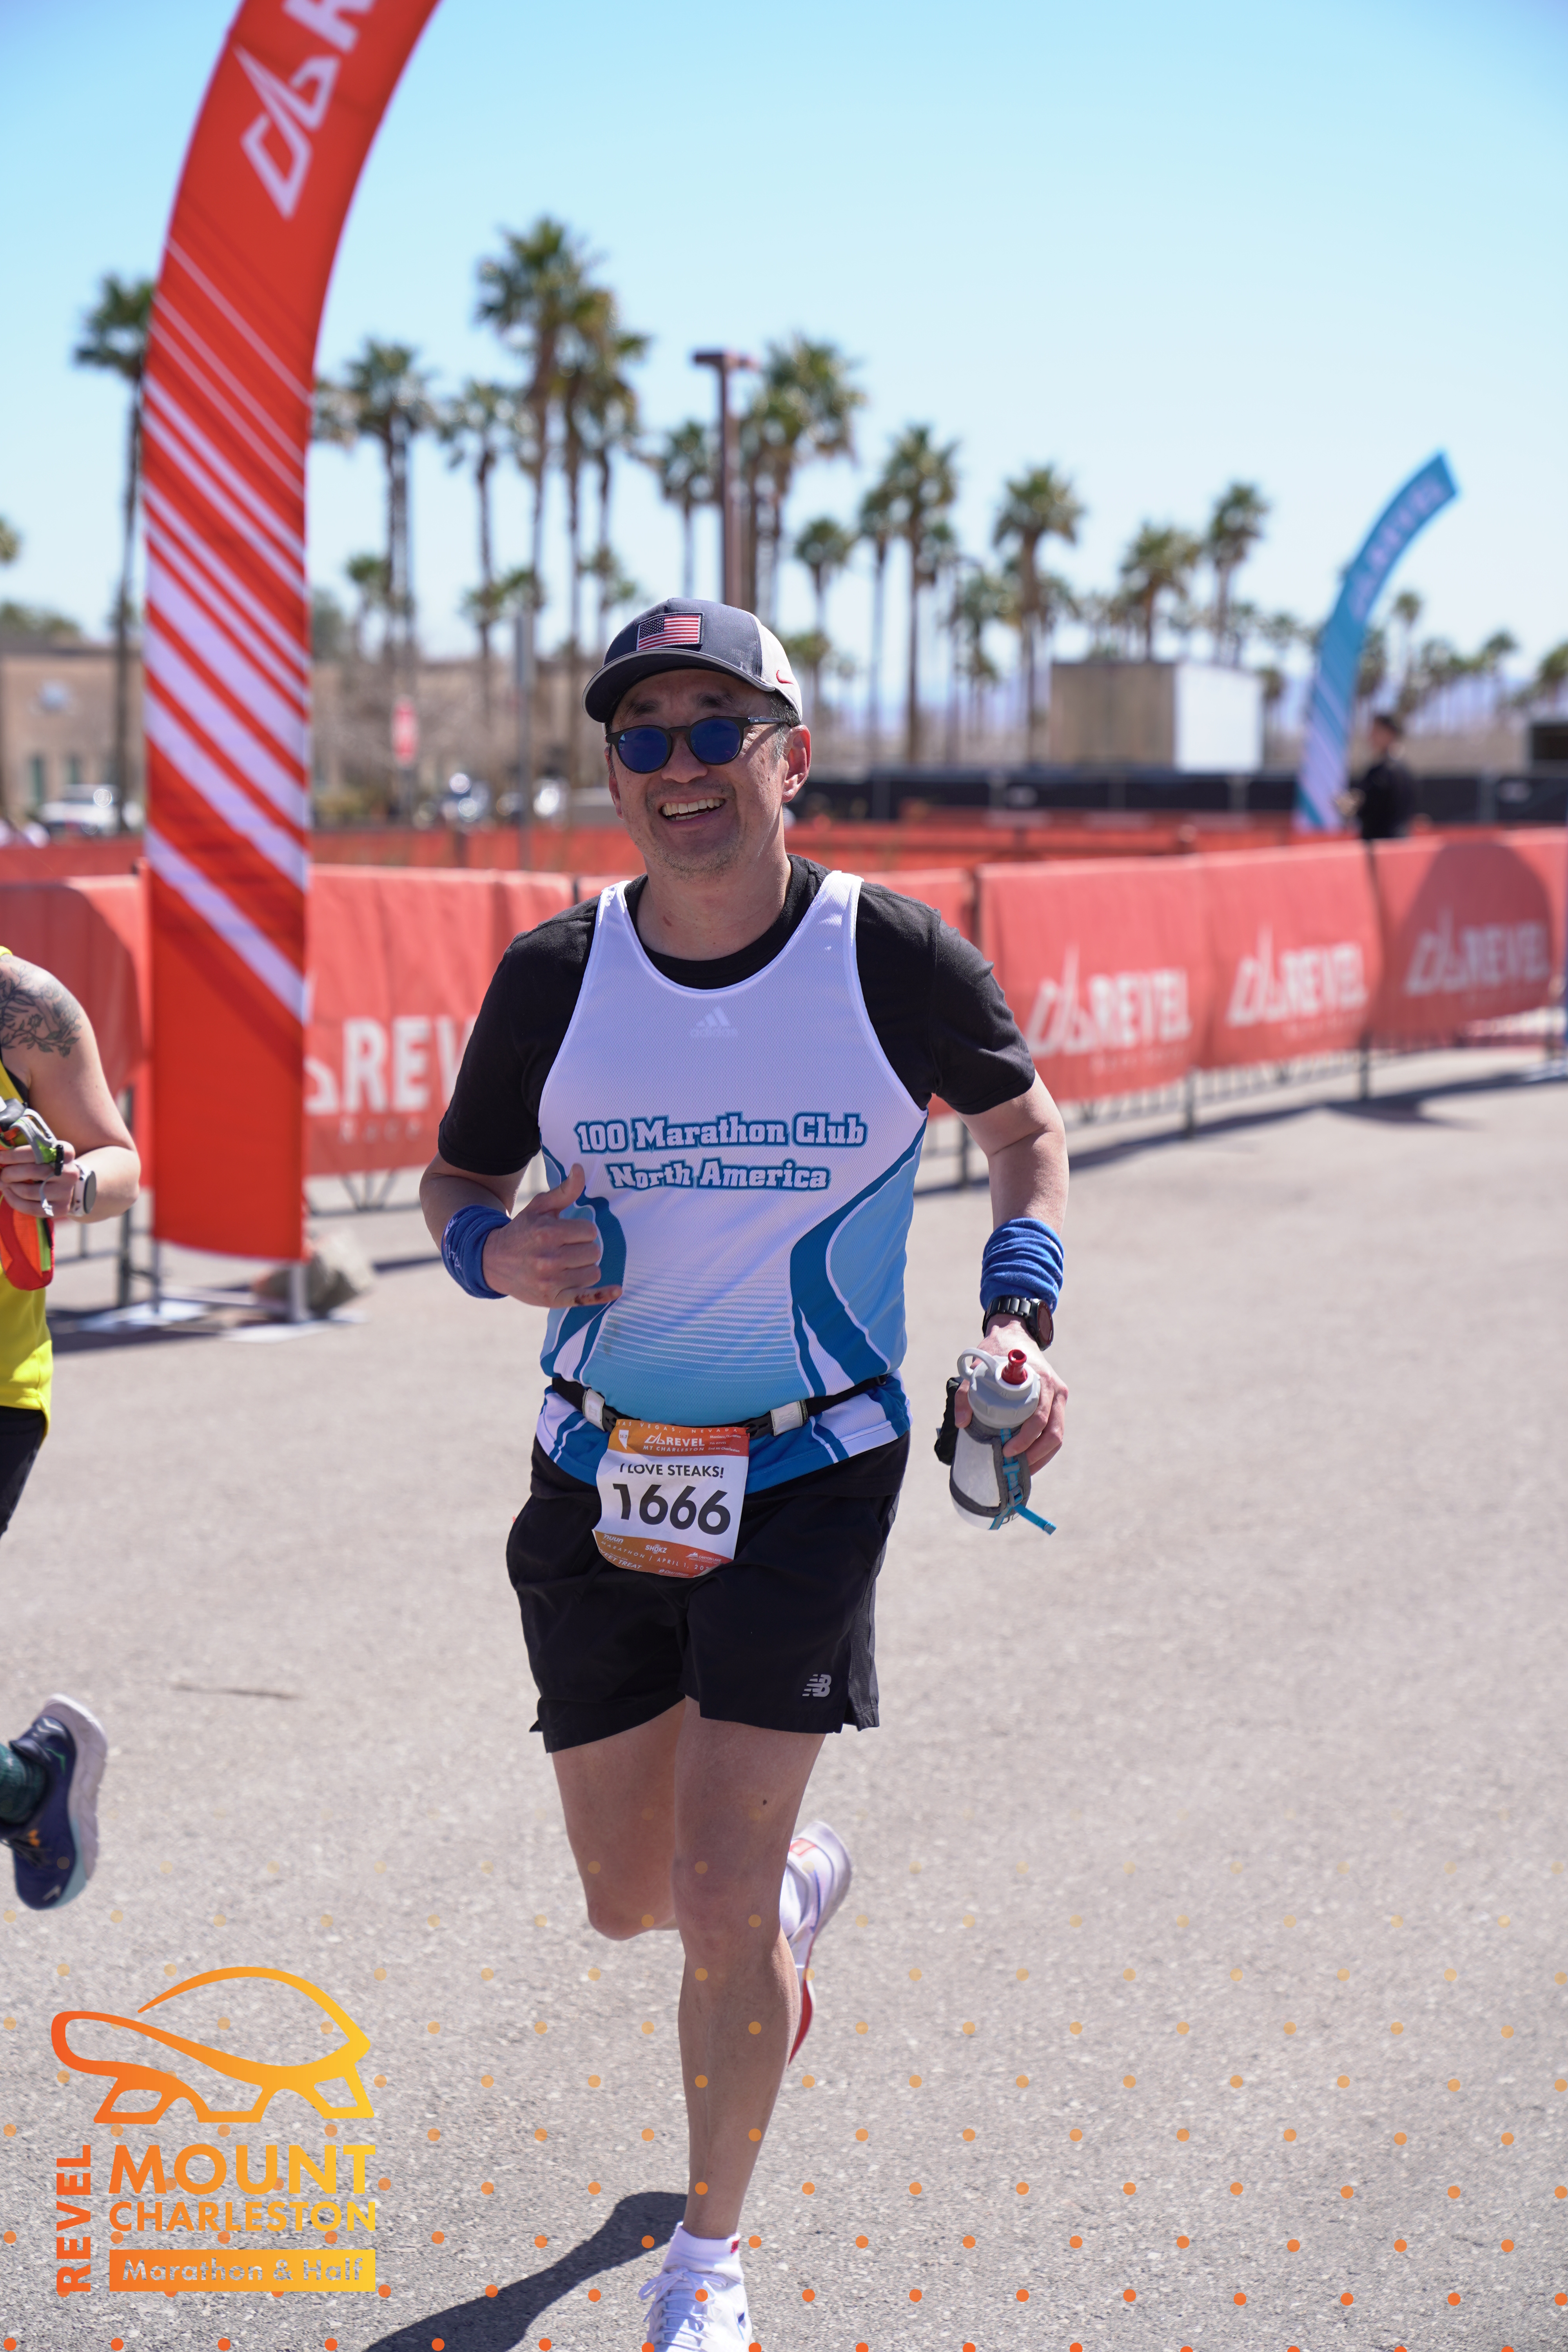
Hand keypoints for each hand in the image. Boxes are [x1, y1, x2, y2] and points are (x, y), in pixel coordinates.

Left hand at [0, 1138, 76, 1219]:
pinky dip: (14, 1201)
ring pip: (28, 1192)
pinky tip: (8, 1194)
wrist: (65, 1185)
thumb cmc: (48, 1165)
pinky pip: (31, 1208)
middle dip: (9, 1173)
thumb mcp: (43, 1153)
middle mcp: (69, 1172)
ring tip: (5, 1184)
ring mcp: (66, 1192)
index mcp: (65, 1153)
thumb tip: (1, 1158)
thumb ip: (27, 1152)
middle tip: (2, 1174)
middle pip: (31, 1171)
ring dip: (10, 1188)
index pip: (35, 1152)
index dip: (13, 1155)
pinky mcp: (61, 1208)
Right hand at [478, 1163, 622, 1310]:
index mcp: (547, 1232)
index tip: (570, 1233)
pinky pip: (587, 1297)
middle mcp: (549, 1258)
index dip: (583, 1231)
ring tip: (567, 1264)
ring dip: (585, 1268)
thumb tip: (580, 1168)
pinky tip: (617, 1289)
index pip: (590, 1231)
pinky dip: (603, 1294)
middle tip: (568, 1249)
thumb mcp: (540, 1207)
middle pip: (594, 1252)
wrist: (493, 1261)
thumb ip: (565, 1190)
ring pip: (593, 1273)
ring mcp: (550, 1281)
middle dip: (585, 1248)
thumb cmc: (523, 1231)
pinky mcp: (552, 1299)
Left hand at [954, 1318, 1067, 1471]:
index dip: (1025, 1440)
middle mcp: (1055, 1391)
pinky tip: (1030, 1460)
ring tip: (1021, 1470)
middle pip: (1053, 1434)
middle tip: (1012, 1465)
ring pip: (1057, 1436)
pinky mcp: (1056, 1403)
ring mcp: (1058, 1398)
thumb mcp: (977, 1369)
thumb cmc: (996, 1353)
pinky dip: (1044, 1449)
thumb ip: (965, 1393)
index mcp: (1041, 1381)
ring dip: (1041, 1457)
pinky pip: (1055, 1431)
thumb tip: (962, 1423)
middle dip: (1035, 1455)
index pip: (1039, 1418)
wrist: (1014, 1334)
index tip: (1006, 1450)